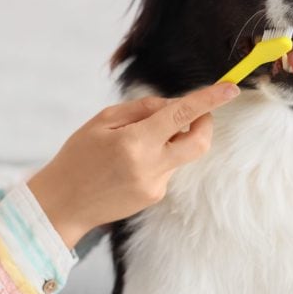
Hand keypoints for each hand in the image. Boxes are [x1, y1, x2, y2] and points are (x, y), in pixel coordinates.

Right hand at [27, 82, 239, 248]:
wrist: (62, 204)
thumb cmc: (77, 156)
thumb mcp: (102, 120)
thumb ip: (142, 109)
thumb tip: (173, 106)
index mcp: (135, 142)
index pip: (182, 115)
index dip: (210, 101)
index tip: (230, 88)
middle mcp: (151, 166)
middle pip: (199, 142)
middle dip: (204, 123)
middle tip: (191, 113)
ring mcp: (155, 186)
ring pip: (180, 154)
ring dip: (170, 140)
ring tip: (132, 143)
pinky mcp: (154, 197)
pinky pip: (167, 168)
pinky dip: (157, 157)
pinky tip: (128, 164)